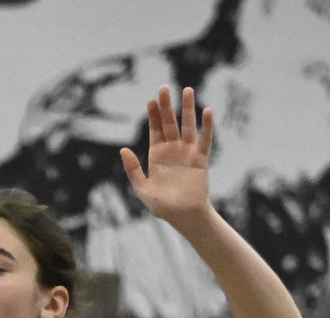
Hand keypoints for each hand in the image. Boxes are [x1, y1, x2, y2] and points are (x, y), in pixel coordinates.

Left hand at [120, 87, 214, 225]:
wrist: (184, 216)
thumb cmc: (162, 206)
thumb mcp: (142, 189)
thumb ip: (133, 169)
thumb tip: (123, 149)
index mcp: (157, 156)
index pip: (155, 130)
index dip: (153, 115)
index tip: (151, 100)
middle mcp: (173, 150)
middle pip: (170, 123)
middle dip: (167, 106)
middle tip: (164, 88)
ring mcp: (187, 153)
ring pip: (187, 126)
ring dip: (187, 109)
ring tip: (187, 90)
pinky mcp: (201, 159)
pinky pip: (205, 140)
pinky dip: (206, 126)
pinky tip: (207, 111)